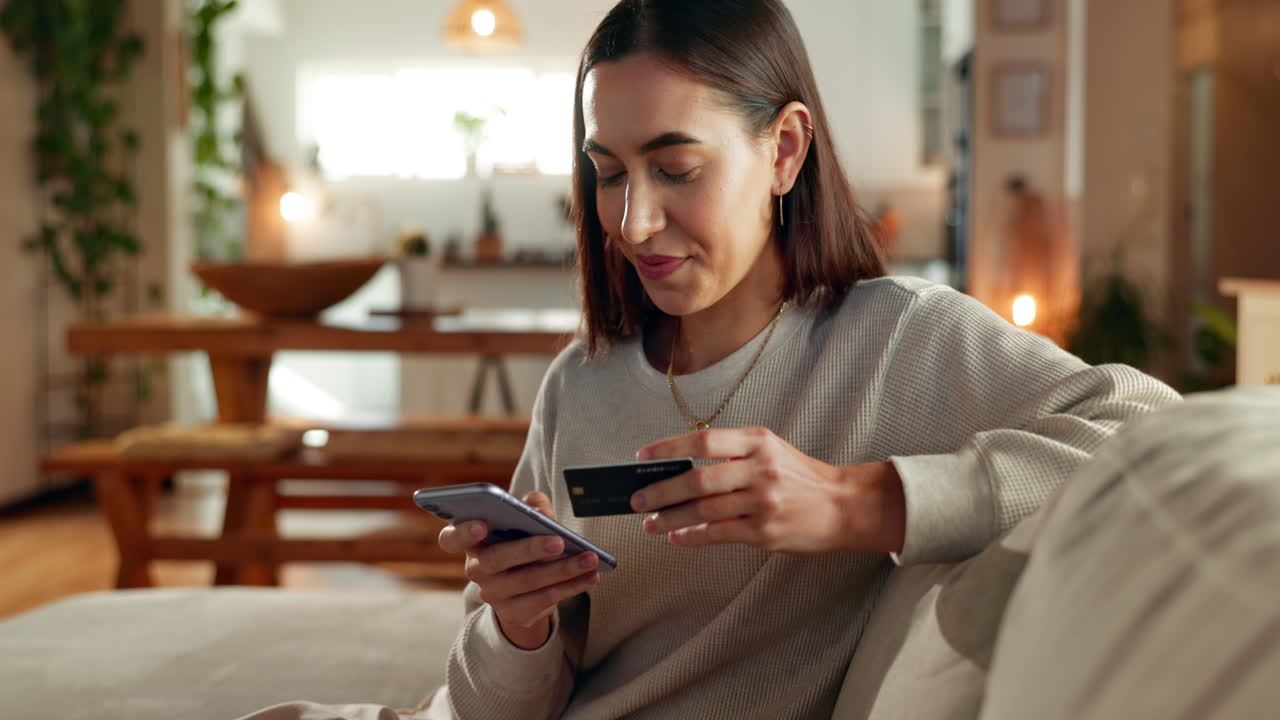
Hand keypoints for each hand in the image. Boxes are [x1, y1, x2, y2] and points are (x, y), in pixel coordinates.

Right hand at [437, 491, 599, 649]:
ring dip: (563, 570)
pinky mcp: (514, 613)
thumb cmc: (520, 541)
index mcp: (470, 541)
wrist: (522, 589)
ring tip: (590, 558)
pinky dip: (571, 586)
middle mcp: (475, 570)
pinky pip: (545, 600)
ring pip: (527, 582)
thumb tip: (542, 511)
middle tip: (559, 541)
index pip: (451, 538)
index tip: (482, 524)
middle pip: (496, 561)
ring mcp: (493, 594)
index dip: (463, 532)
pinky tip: (591, 576)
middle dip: (529, 550)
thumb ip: (531, 506)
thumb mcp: (523, 520)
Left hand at [632, 427, 904, 553]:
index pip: (703, 440)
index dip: (668, 448)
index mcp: (758, 442)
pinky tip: (676, 537)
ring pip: (702, 510)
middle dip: (660, 491)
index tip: (642, 457)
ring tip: (650, 522)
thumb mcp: (770, 451)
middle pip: (697, 479)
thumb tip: (679, 468)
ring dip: (669, 518)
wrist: (843, 506)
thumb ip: (731, 455)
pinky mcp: (764, 532)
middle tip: (636, 499)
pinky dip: (691, 536)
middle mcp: (760, 469)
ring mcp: (762, 502)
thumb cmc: (801, 477)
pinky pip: (718, 533)